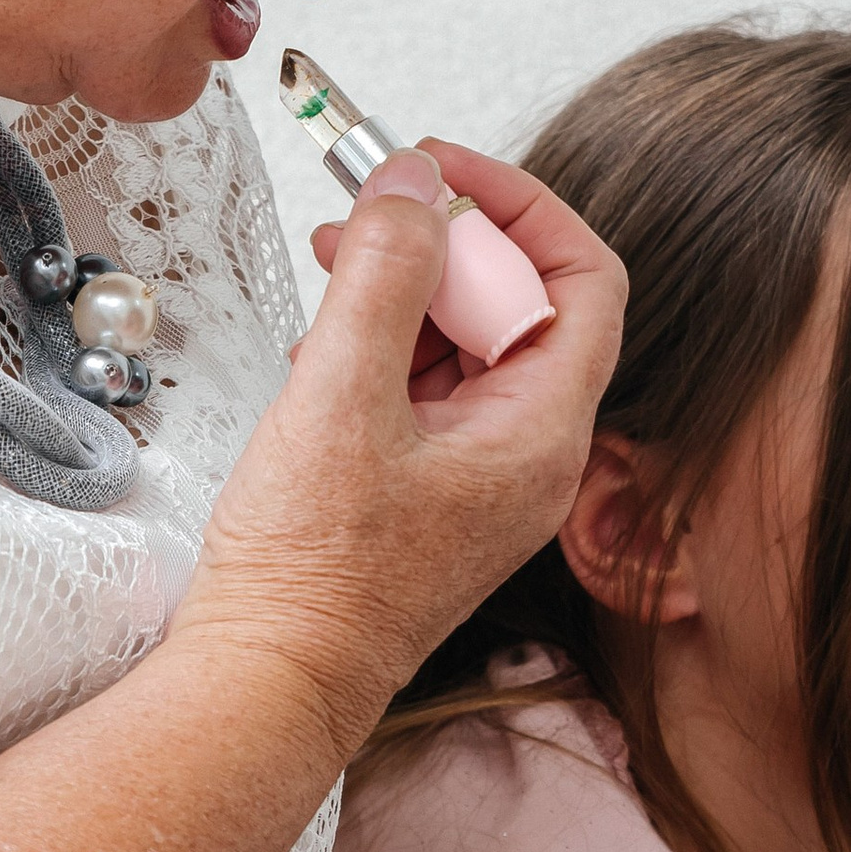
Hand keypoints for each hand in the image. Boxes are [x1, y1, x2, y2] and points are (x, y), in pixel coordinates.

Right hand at [171, 139, 623, 756]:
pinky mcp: (429, 494)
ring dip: (406, 291)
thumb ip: (384, 273)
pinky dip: (382, 348)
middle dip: (446, 243)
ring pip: (467, 345)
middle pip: (522, 304)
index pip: (583, 279)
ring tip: (333, 265)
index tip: (444, 169)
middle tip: (371, 207)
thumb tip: (415, 183)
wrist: (266, 682)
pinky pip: (428, 392)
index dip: (520, 205)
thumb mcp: (341, 394)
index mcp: (540, 435)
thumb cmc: (311, 580)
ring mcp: (480, 480)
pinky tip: (322, 348)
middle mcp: (527, 459)